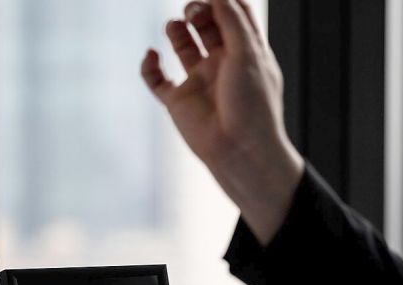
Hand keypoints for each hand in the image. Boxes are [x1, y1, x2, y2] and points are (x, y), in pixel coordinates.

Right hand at [141, 0, 303, 244]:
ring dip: (176, 30)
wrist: (239, 151)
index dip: (222, 0)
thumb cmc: (253, 105)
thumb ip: (231, 21)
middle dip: (199, 10)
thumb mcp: (248, 54)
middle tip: (193, 10)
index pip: (234, 16)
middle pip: (207, 25)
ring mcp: (199, 82)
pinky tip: (152, 55)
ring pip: (182, 46)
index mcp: (245, 53)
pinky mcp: (178, 102)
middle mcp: (222, 65)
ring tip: (176, 25)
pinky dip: (149, 65)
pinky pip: (157, 79)